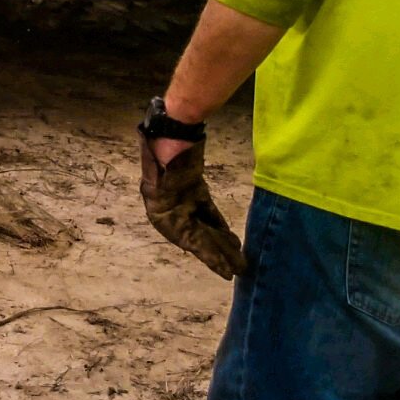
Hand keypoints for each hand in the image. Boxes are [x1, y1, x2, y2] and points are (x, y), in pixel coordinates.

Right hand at [140, 135, 246, 278]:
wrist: (170, 129)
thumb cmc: (166, 152)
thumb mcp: (161, 177)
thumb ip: (174, 199)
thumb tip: (181, 223)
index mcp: (160, 211)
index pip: (189, 239)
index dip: (208, 255)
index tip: (225, 270)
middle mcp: (170, 210)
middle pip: (198, 237)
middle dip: (219, 253)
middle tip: (240, 269)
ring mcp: (183, 201)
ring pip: (204, 228)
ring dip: (222, 243)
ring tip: (240, 259)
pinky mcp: (195, 192)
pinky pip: (208, 214)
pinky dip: (219, 226)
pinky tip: (232, 239)